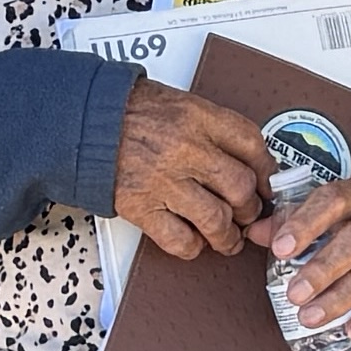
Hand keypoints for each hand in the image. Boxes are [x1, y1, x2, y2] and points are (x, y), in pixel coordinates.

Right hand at [108, 77, 279, 266]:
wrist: (83, 121)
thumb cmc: (131, 111)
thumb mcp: (181, 104)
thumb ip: (214, 129)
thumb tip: (248, 159)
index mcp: (198, 117)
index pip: (252, 145)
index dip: (266, 171)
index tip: (267, 184)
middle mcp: (185, 149)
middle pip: (239, 188)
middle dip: (251, 209)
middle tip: (249, 214)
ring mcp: (162, 181)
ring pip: (216, 220)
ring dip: (228, 236)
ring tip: (229, 237)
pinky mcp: (140, 207)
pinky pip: (179, 239)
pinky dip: (193, 247)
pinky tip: (196, 242)